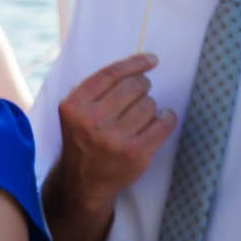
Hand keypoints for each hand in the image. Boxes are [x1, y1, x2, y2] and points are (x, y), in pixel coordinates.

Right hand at [53, 53, 174, 211]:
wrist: (83, 180)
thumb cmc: (84, 139)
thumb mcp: (76, 112)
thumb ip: (96, 90)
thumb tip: (139, 65)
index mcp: (73, 106)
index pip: (110, 74)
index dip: (135, 63)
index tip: (152, 60)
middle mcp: (91, 121)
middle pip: (134, 86)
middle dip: (142, 87)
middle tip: (140, 96)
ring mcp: (113, 138)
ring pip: (149, 104)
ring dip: (151, 107)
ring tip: (141, 117)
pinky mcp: (135, 152)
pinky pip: (164, 122)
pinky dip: (167, 118)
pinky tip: (160, 121)